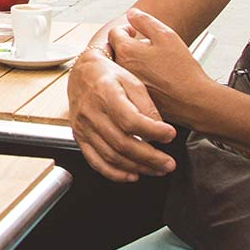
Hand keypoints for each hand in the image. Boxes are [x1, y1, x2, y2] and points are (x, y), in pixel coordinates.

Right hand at [68, 45, 175, 181]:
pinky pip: (95, 161)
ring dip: (137, 167)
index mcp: (105, 94)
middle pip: (122, 143)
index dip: (153, 132)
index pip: (130, 120)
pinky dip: (114, 173)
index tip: (169, 134)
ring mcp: (83, 127)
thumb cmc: (109, 76)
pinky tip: (131, 176)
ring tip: (157, 170)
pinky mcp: (79, 137)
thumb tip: (160, 129)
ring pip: (111, 156)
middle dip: (150, 157)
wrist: (82, 73)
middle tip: (169, 163)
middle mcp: (91, 113)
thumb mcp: (132, 82)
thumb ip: (146, 105)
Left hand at [109, 8, 214, 125]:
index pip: (114, 33)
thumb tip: (132, 13)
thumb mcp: (166, 36)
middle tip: (144, 47)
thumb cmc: (181, 70)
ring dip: (130, 61)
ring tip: (151, 63)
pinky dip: (136, 76)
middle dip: (126, 45)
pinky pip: (128, 81)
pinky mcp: (131, 96)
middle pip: (115, 50)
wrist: (192, 100)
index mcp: (126, 51)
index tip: (134, 32)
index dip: (125, 29)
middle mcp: (120, 68)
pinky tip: (153, 78)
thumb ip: (145, 21)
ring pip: (121, 66)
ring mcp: (125, 84)